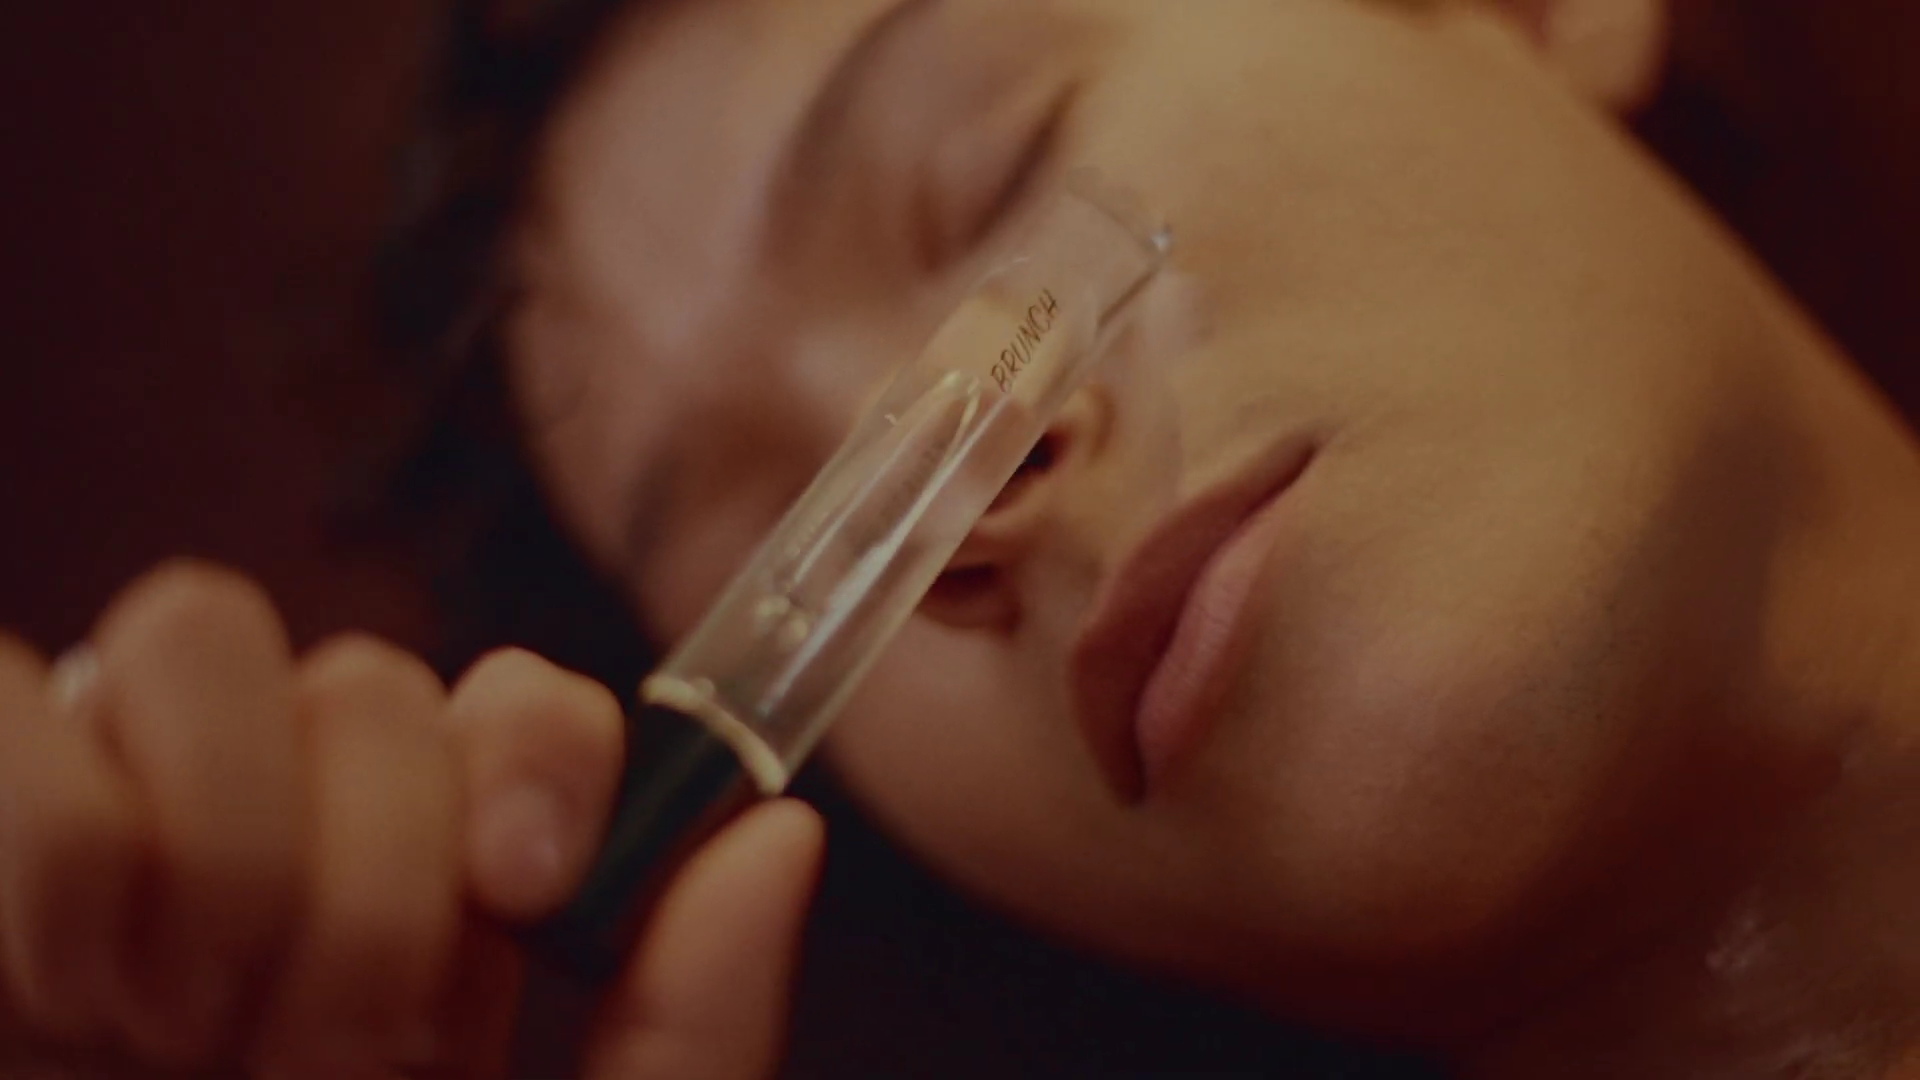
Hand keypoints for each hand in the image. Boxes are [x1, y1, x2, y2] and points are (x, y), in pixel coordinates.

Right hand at [0, 561, 822, 1078]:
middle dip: (376, 860)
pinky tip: (62, 997)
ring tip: (176, 1033)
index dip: (540, 747)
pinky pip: (12, 703)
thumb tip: (779, 829)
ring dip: (227, 844)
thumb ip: (686, 1031)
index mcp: (434, 933)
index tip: (534, 890)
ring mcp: (111, 850)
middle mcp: (278, 864)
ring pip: (195, 636)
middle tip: (329, 1052)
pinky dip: (58, 842)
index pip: (515, 700)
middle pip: (369, 670)